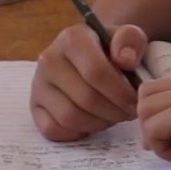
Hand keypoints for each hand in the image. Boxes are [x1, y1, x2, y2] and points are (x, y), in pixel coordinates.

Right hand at [29, 22, 147, 140]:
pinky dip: (76, 132)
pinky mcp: (34, 106)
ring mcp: (38, 84)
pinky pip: (53, 130)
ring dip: (98, 123)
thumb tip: (126, 60)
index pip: (96, 72)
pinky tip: (92, 122)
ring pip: (70, 117)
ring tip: (113, 115)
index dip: (121, 93)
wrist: (89, 55)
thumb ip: (131, 40)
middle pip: (86, 98)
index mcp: (72, 38)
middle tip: (129, 112)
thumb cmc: (112, 49)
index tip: (136, 101)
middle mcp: (49, 59)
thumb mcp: (128, 37)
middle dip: (114, 111)